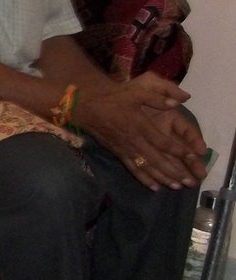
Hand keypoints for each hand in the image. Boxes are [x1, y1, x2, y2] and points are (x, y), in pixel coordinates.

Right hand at [75, 74, 204, 189]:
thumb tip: (179, 101)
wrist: (86, 106)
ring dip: (162, 178)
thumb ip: (157, 98)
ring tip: (177, 186)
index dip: (178, 150)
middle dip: (174, 171)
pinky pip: (133, 169)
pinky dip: (144, 179)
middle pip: (157, 159)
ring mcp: (125, 149)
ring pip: (146, 167)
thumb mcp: (135, 92)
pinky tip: (154, 187)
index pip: (163, 142)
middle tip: (189, 182)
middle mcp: (134, 141)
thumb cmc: (113, 98)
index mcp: (140, 125)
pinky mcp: (118, 153)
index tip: (193, 157)